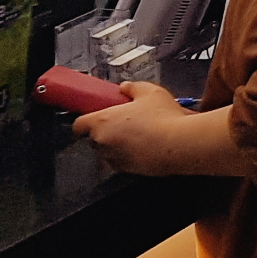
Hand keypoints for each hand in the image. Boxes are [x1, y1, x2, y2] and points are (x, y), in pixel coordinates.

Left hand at [74, 82, 190, 175]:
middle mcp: (102, 142)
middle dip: (106, 130)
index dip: (86, 121)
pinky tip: (147, 145)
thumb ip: (133, 87)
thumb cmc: (163, 119)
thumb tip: (126, 87)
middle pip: (94, 137)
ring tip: (139, 134)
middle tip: (126, 121)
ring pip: (108, 150)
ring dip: (118, 143)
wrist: (178, 145)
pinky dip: (129, 155)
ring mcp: (113, 158)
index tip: (95, 116)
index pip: (79, 125)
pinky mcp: (126, 170)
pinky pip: (122, 161)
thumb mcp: (150, 92)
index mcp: (102, 121)